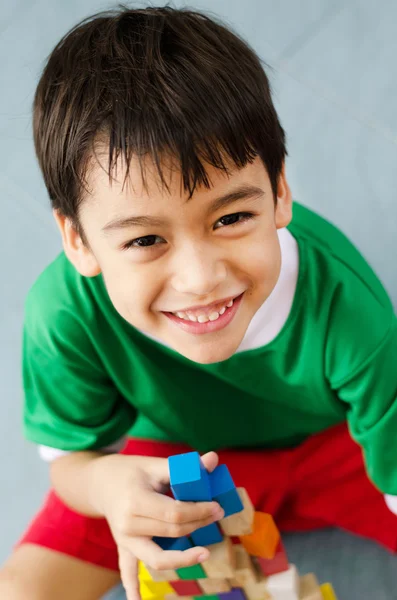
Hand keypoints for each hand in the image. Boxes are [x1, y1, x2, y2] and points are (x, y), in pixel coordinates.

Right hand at [91, 451, 221, 599]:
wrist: (101, 482)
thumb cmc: (131, 471)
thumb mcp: (154, 464)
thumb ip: (184, 466)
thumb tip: (213, 459)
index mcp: (135, 501)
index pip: (174, 514)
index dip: (199, 511)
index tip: (216, 506)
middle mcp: (128, 524)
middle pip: (171, 533)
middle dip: (198, 525)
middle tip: (217, 515)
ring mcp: (124, 539)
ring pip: (156, 557)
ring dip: (182, 558)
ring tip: (204, 553)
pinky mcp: (124, 547)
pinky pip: (127, 571)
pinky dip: (132, 588)